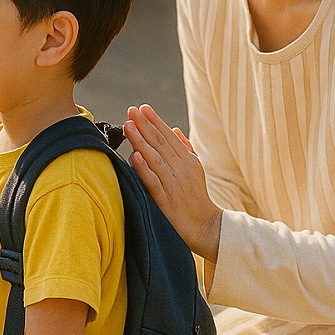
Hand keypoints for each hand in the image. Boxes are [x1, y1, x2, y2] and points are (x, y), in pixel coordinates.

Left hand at [124, 104, 222, 262]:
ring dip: (141, 141)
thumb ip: (184, 148)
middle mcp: (182, 168)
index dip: (155, 121)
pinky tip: (134, 156)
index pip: (169, 136)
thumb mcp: (195, 169)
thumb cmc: (196, 196)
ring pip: (155, 159)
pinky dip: (144, 169)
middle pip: (161, 143)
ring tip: (128, 126)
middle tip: (131, 110)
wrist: (206, 226)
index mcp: (188, 160)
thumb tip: (174, 129)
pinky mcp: (167, 200)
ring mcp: (174, 184)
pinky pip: (154, 182)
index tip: (142, 108)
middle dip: (145, 125)